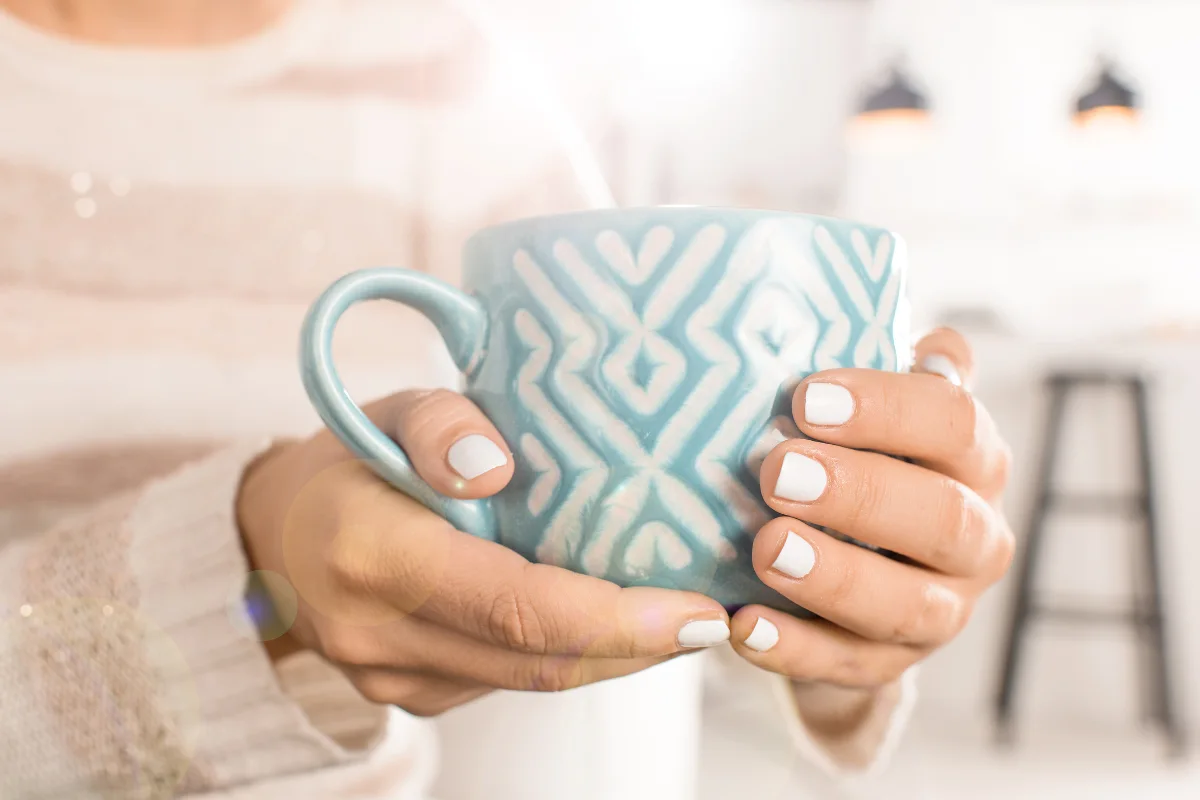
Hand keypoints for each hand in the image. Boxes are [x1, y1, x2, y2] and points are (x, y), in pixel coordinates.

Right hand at [237, 390, 727, 716]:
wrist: (269, 537)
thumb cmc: (344, 461)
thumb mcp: (386, 409)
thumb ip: (440, 422)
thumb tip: (497, 466)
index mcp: (375, 556)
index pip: (519, 607)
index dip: (620, 618)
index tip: (698, 611)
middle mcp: (382, 636)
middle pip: (542, 660)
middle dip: (641, 647)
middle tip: (715, 617)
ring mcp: (395, 678)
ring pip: (534, 680)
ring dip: (616, 656)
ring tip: (682, 619)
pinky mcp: (412, 694)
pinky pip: (510, 679)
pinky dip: (572, 655)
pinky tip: (616, 624)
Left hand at [728, 328, 1014, 688]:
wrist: (854, 561)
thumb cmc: (858, 457)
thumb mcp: (876, 409)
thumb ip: (896, 374)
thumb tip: (931, 345)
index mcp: (974, 458)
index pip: (953, 423)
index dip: (886, 408)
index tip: (807, 399)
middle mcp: (975, 536)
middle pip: (942, 517)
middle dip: (860, 493)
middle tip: (779, 472)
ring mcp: (943, 610)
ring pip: (908, 605)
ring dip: (835, 577)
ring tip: (768, 548)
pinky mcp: (893, 663)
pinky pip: (849, 665)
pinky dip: (796, 649)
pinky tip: (743, 624)